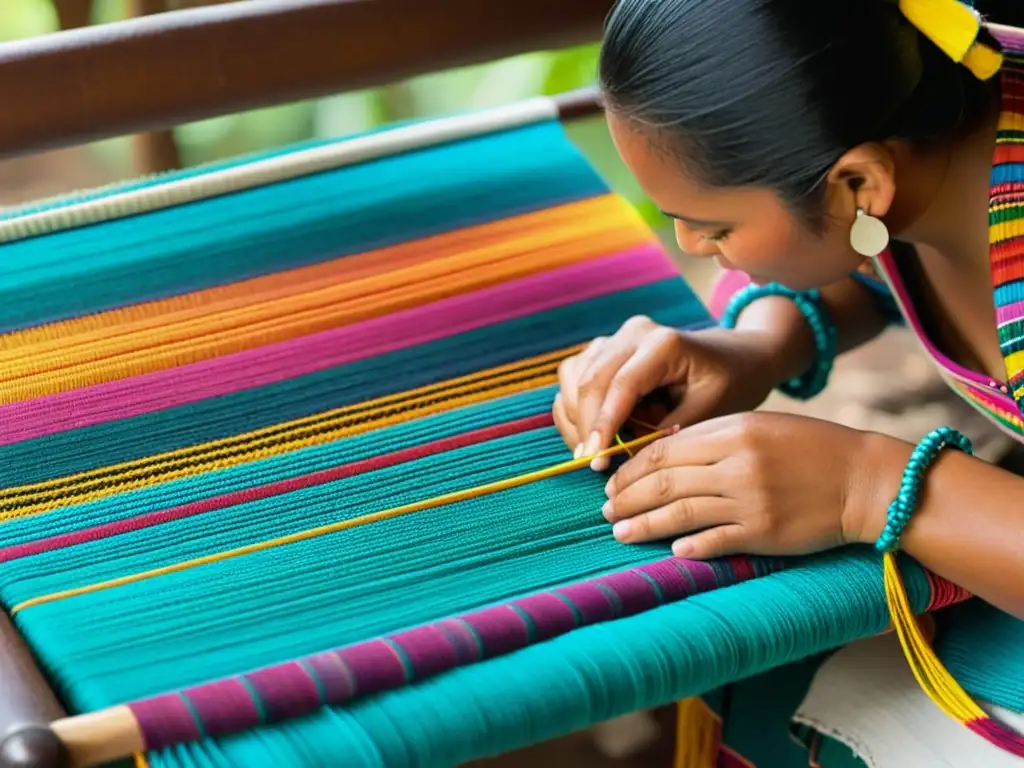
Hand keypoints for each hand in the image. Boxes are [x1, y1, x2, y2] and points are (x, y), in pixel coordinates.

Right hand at [553, 316, 791, 468]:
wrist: (736, 356)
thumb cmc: (729, 384)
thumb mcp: (712, 412)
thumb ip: (670, 434)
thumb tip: (628, 460)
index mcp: (663, 343)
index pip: (621, 385)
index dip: (604, 425)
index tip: (595, 461)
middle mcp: (633, 333)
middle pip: (590, 380)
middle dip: (585, 427)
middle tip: (591, 465)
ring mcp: (615, 338)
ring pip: (573, 378)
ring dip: (576, 417)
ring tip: (597, 449)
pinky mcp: (604, 349)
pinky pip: (573, 377)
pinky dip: (574, 407)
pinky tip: (593, 432)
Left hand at [602, 412, 892, 558]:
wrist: (865, 479)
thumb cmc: (809, 447)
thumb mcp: (760, 425)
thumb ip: (712, 437)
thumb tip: (660, 456)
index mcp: (732, 430)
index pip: (664, 449)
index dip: (631, 467)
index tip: (612, 481)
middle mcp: (736, 464)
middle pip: (664, 481)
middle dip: (628, 497)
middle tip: (605, 510)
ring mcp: (750, 500)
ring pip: (680, 513)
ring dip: (644, 525)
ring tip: (620, 533)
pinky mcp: (765, 532)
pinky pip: (716, 540)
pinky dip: (690, 546)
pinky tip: (672, 551)